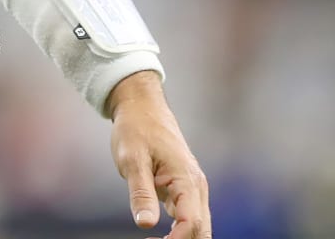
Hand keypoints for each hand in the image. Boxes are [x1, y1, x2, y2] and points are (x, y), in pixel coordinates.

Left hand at [108, 72, 209, 238]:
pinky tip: (160, 236)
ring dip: (181, 238)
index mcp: (187, 180)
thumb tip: (145, 224)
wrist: (142, 107)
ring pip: (199, 227)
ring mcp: (192, 189)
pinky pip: (189, 218)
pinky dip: (179, 232)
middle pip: (202, 231)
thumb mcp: (132, 159)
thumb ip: (141, 193)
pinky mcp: (184, 190)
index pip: (191, 224)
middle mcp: (196, 187)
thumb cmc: (136, 129)